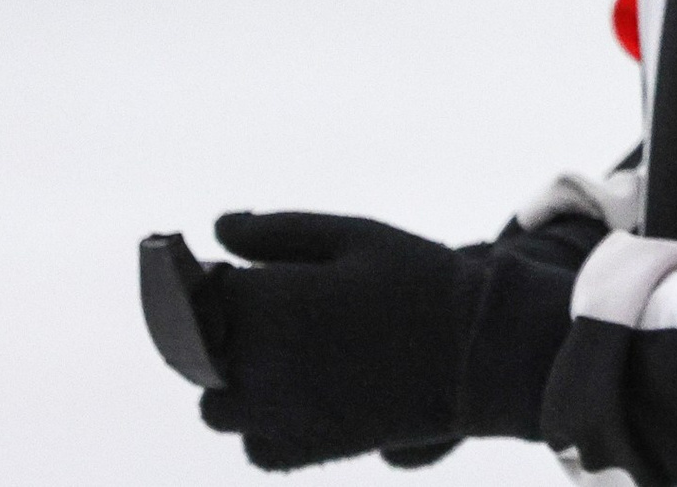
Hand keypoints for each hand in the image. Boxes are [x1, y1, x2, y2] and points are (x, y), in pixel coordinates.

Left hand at [190, 212, 571, 471]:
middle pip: (194, 351)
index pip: (198, 292)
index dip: (209, 276)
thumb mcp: (356, 235)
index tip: (232, 268)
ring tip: (275, 351)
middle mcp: (264, 363)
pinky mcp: (309, 449)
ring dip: (228, 377)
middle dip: (213, 325)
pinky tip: (294, 394)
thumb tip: (218, 227)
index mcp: (274, 302)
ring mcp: (283, 413)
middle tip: (258, 305)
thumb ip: (278, 231)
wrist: (481, 350)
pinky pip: (254, 445)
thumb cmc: (421, 280)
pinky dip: (260, 424)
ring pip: (215, 405)